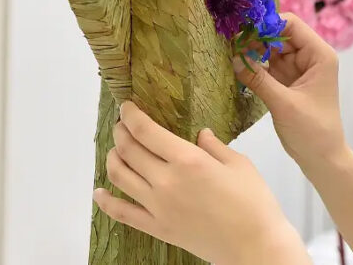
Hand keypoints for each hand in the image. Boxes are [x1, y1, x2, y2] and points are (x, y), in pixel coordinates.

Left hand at [93, 102, 308, 264]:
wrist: (253, 244)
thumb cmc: (254, 203)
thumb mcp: (240, 164)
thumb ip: (215, 146)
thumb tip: (200, 134)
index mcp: (189, 160)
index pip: (147, 132)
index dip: (132, 116)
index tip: (127, 107)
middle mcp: (166, 181)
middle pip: (129, 151)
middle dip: (121, 133)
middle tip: (121, 125)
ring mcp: (158, 206)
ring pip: (120, 177)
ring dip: (112, 158)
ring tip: (115, 150)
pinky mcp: (157, 227)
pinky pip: (122, 212)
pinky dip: (105, 201)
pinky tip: (98, 192)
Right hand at [235, 15, 346, 168]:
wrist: (322, 157)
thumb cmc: (312, 129)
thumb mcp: (283, 103)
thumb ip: (258, 80)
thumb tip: (233, 58)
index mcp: (319, 55)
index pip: (292, 25)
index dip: (267, 24)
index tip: (242, 31)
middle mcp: (310, 57)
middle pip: (279, 35)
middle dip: (256, 38)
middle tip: (230, 44)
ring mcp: (299, 70)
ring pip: (271, 51)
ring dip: (253, 51)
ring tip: (229, 53)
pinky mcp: (288, 82)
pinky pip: (268, 67)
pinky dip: (255, 66)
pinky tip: (237, 66)